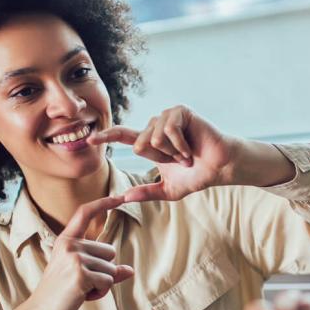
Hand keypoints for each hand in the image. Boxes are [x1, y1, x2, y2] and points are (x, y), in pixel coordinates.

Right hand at [17, 195, 134, 309]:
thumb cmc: (60, 293)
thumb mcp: (80, 275)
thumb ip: (104, 270)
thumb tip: (129, 270)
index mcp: (66, 240)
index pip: (85, 213)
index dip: (103, 203)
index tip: (120, 196)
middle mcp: (70, 245)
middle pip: (110, 251)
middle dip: (103, 271)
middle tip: (81, 282)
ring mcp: (75, 258)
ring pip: (111, 269)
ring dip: (102, 284)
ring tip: (81, 289)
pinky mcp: (81, 274)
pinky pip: (108, 282)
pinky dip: (100, 292)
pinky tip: (83, 296)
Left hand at [87, 105, 293, 201]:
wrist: (219, 167)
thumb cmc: (197, 175)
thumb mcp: (168, 190)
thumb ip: (147, 193)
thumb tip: (124, 198)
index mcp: (151, 141)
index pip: (124, 136)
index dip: (107, 136)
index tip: (90, 139)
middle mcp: (156, 126)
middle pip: (139, 144)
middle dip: (161, 159)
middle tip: (180, 161)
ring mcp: (167, 117)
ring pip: (153, 138)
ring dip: (172, 153)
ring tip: (187, 153)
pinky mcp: (179, 112)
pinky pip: (167, 131)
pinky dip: (180, 145)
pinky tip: (190, 148)